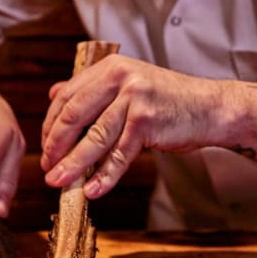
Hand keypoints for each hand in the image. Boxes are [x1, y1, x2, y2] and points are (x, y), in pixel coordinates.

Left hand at [40, 55, 222, 197]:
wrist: (211, 108)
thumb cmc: (169, 101)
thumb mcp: (129, 85)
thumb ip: (93, 88)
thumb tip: (54, 94)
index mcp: (110, 67)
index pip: (67, 97)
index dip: (51, 125)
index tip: (46, 147)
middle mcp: (120, 77)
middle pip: (75, 116)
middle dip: (56, 146)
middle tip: (47, 168)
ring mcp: (134, 98)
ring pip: (94, 138)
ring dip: (73, 164)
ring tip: (59, 182)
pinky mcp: (147, 121)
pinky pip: (119, 154)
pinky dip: (105, 175)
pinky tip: (93, 190)